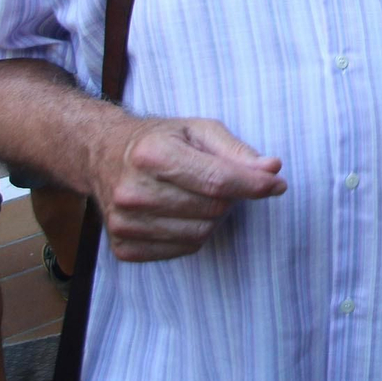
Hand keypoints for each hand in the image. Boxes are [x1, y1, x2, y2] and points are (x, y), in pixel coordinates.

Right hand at [91, 118, 285, 261]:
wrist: (103, 155)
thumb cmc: (160, 140)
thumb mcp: (198, 130)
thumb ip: (237, 151)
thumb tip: (271, 170)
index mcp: (153, 154)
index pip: (218, 181)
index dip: (254, 185)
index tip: (277, 184)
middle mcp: (133, 191)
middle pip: (213, 208)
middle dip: (229, 196)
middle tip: (218, 179)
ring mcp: (124, 223)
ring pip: (201, 234)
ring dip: (211, 217)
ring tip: (195, 194)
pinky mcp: (123, 247)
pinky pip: (182, 250)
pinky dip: (192, 234)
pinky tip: (179, 213)